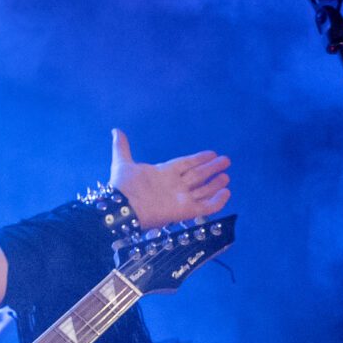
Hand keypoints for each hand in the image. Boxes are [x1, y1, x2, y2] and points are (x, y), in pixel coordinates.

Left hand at [109, 129, 230, 228]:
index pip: (185, 164)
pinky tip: (226, 193)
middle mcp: (174, 186)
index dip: (198, 159)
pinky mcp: (185, 211)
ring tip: (226, 177)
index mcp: (163, 173)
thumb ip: (122, 147)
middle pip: (197, 176)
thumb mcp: (122, 163)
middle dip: (211, 169)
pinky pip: (206, 207)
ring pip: (203, 191)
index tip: (211, 153)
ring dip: (215, 184)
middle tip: (226, 161)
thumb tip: (116, 130)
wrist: (121, 208)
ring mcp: (180, 199)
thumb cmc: (122, 187)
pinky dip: (217, 201)